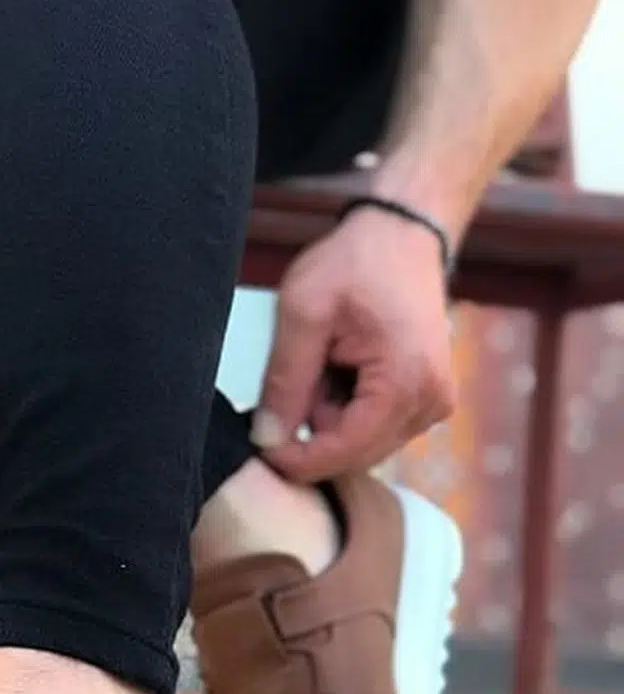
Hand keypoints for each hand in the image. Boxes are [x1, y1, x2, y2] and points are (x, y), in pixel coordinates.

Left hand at [253, 209, 456, 482]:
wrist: (400, 235)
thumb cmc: (355, 263)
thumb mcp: (303, 314)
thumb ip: (284, 381)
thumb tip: (267, 439)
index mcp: (406, 383)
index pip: (344, 452)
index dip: (296, 459)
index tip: (259, 445)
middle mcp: (431, 403)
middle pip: (355, 454)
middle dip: (315, 429)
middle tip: (300, 373)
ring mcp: (434, 404)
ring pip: (361, 443)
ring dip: (330, 415)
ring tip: (326, 361)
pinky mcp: (427, 400)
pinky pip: (375, 427)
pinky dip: (348, 408)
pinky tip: (342, 367)